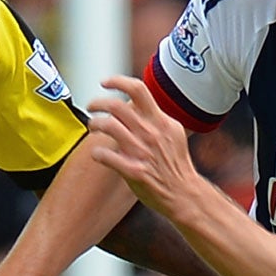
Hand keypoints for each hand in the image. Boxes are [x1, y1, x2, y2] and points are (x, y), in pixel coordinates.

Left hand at [87, 75, 216, 222]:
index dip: (117, 81)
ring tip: (93, 127)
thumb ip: (155, 118)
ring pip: (109, 126)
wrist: (183, 193)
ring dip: (95, 124)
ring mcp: (141, 152)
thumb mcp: (172, 133)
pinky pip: (106, 156)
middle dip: (98, 102)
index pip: (138, 90)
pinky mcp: (134, 171)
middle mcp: (150, 133)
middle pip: (117, 105)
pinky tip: (97, 154)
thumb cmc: (175, 164)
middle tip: (91, 106)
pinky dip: (97, 153)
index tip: (105, 82)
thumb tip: (136, 103)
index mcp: (160, 121)